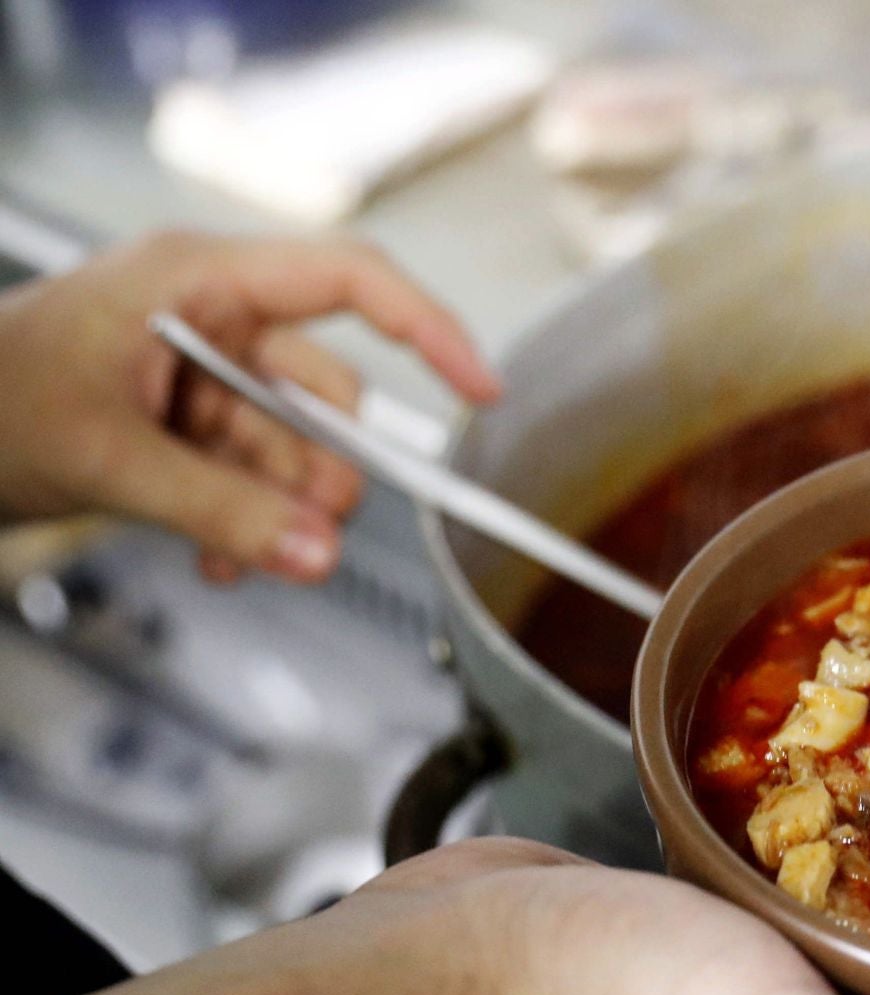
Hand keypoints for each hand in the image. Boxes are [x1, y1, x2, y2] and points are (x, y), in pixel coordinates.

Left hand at [0, 229, 498, 581]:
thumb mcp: (107, 457)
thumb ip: (221, 510)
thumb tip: (317, 550)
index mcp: (197, 279)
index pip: (350, 282)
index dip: (428, 331)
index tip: (479, 391)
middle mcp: (211, 315)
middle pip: (326, 393)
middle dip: (319, 473)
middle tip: (308, 534)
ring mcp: (203, 371)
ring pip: (294, 448)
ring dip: (281, 511)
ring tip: (242, 554)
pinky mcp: (192, 422)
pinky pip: (258, 477)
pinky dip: (251, 525)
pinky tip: (221, 557)